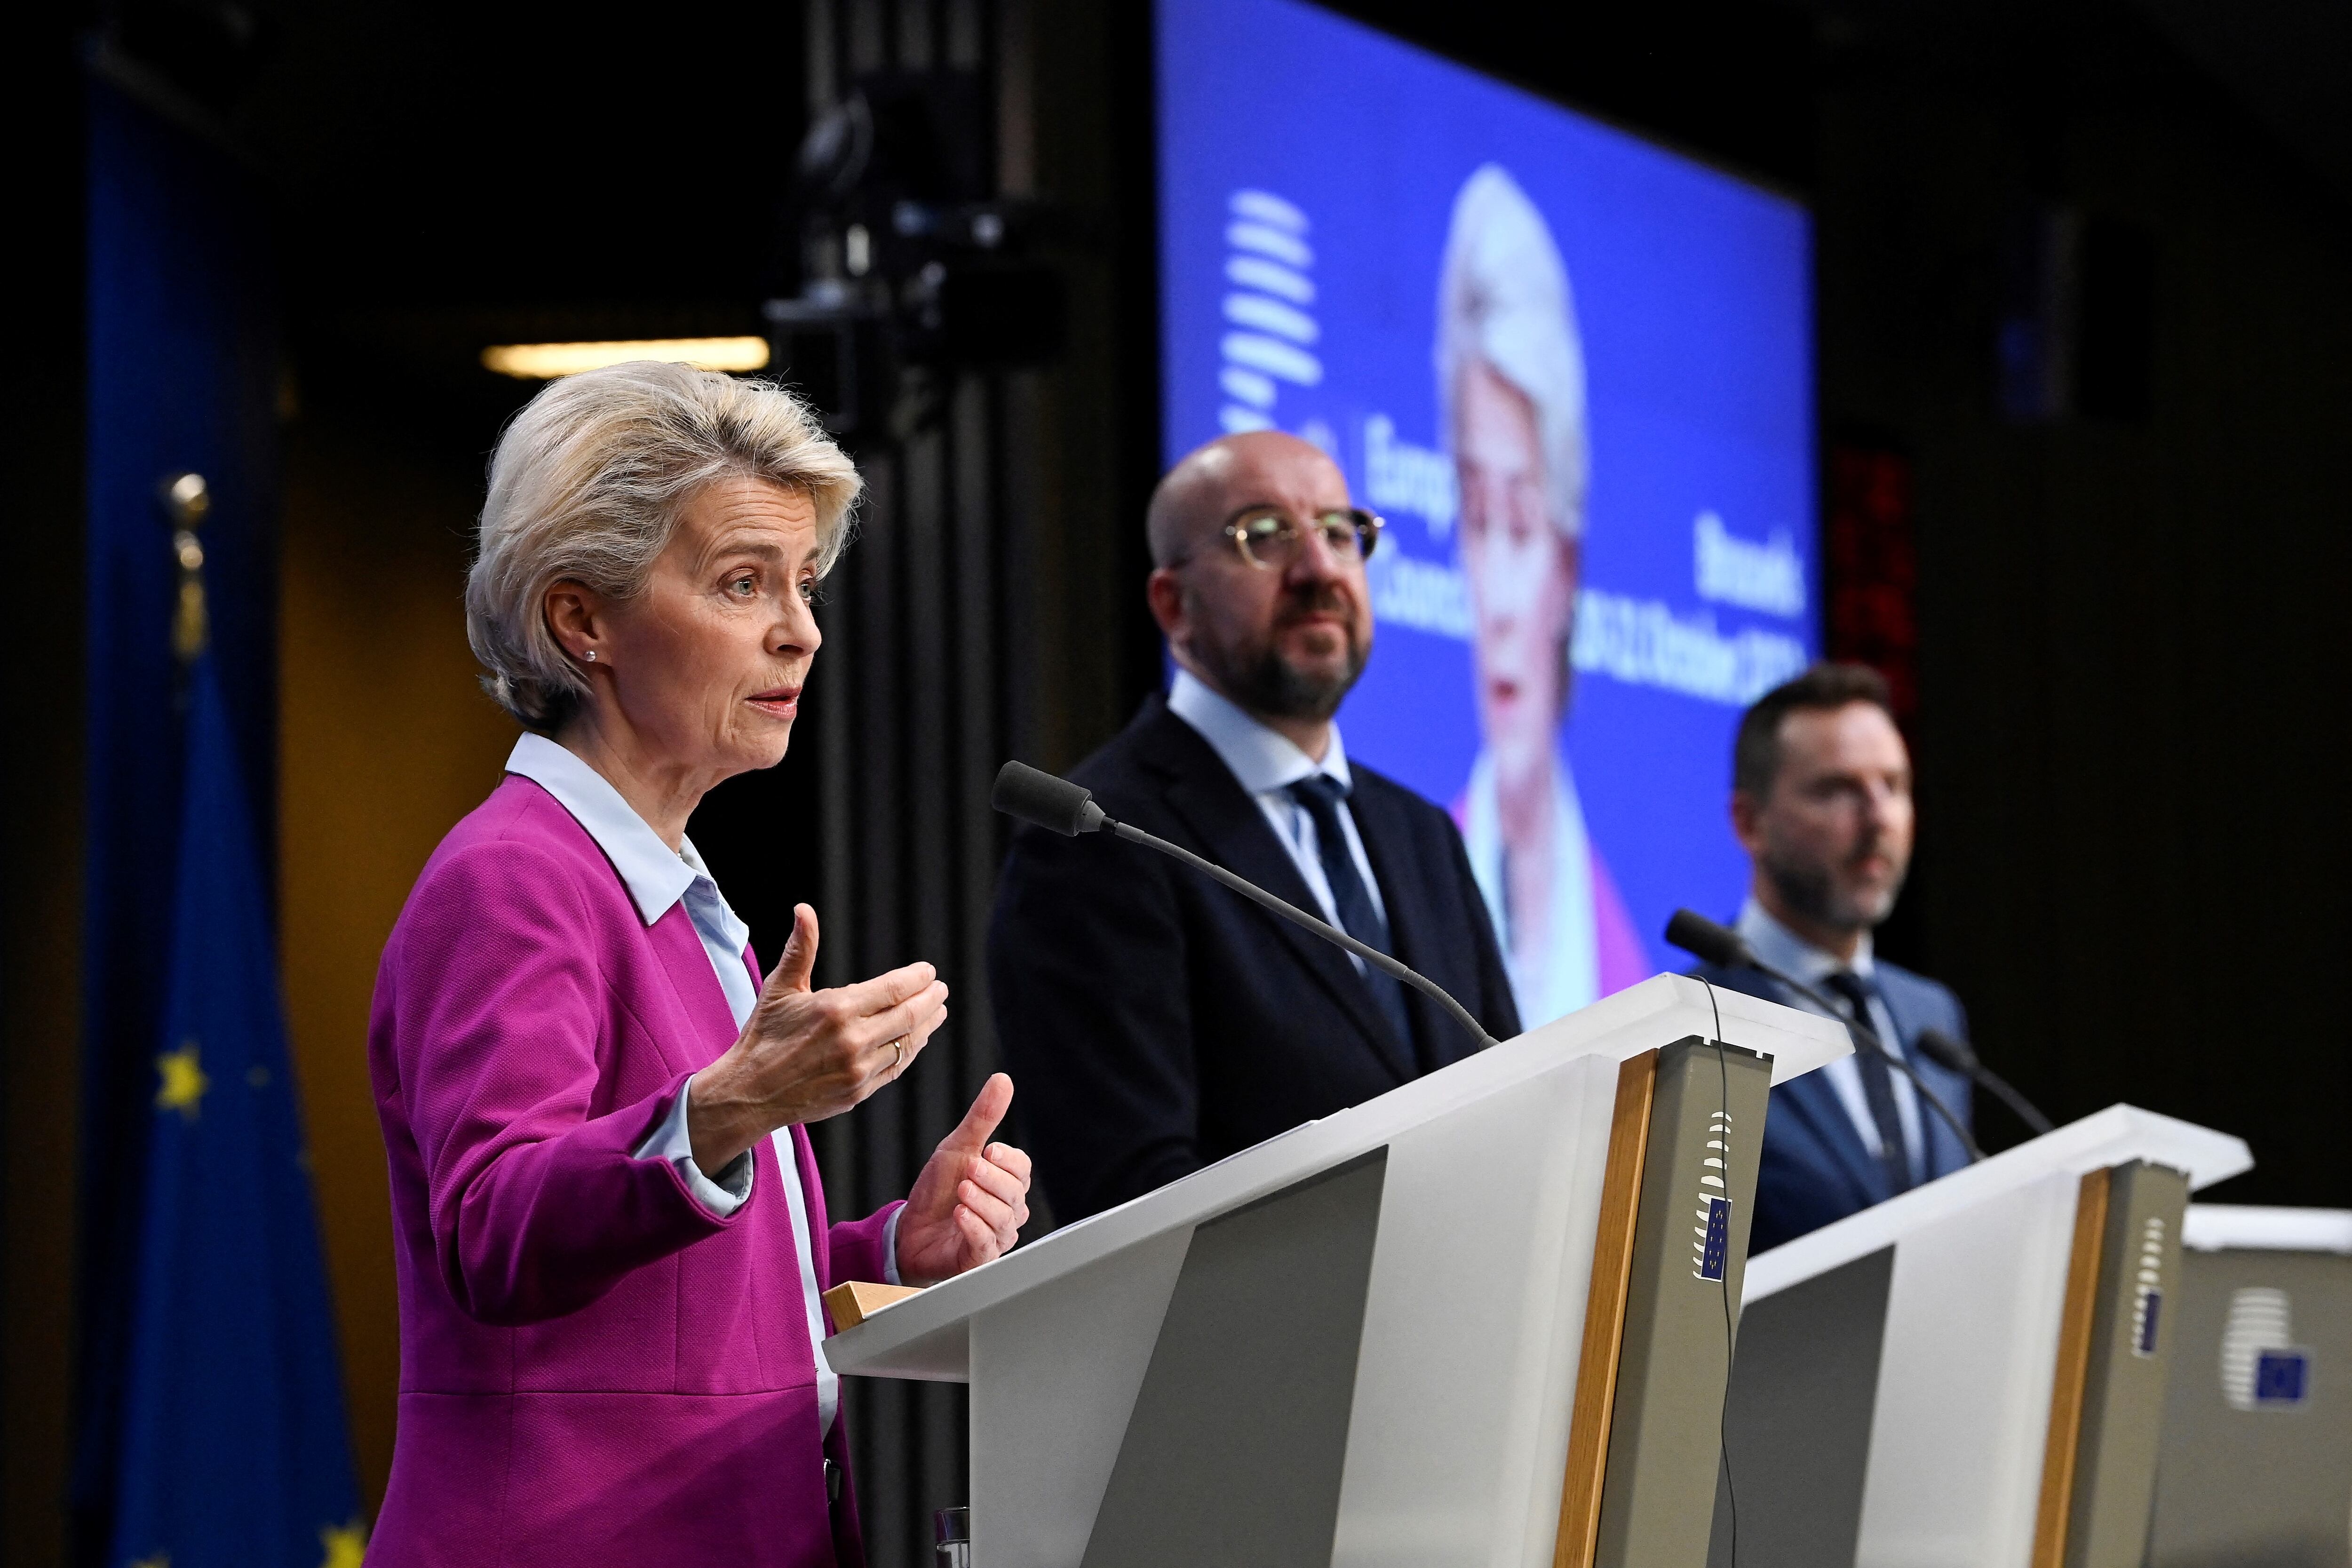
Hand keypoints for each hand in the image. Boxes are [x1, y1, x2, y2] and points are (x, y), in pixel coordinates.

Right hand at [686, 904, 947, 1172]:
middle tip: (941, 989)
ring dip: (928, 1025)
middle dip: (931, 999)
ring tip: (938, 1011)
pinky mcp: (858, 1092)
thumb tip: (804, 910)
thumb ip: (801, 948)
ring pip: (907, 1043)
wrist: (749, 1092)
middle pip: (909, 1015)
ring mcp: (858, 1070)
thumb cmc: (763, 1036)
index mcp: (837, 1009)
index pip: (894, 989)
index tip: (929, 971)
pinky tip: (916, 1039)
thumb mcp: (780, 987)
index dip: (917, 978)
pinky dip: (910, 1050)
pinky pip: (895, 1068)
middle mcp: (853, 1040)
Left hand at [893, 1074, 1033, 1286]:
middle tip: (970, 1168)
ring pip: (1004, 1218)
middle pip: (1015, 1191)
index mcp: (1006, 1183)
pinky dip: (974, 1227)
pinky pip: (987, 1243)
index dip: (1008, 1159)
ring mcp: (997, 1236)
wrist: (909, 1231)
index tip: (988, 1150)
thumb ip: (982, 1118)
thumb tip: (1002, 1080)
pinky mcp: (980, 1258)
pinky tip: (960, 1215)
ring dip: (982, 1202)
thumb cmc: (938, 1190)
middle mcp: (1008, 1210)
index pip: (1022, 1168)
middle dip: (992, 1178)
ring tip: (962, 1192)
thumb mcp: (957, 1148)